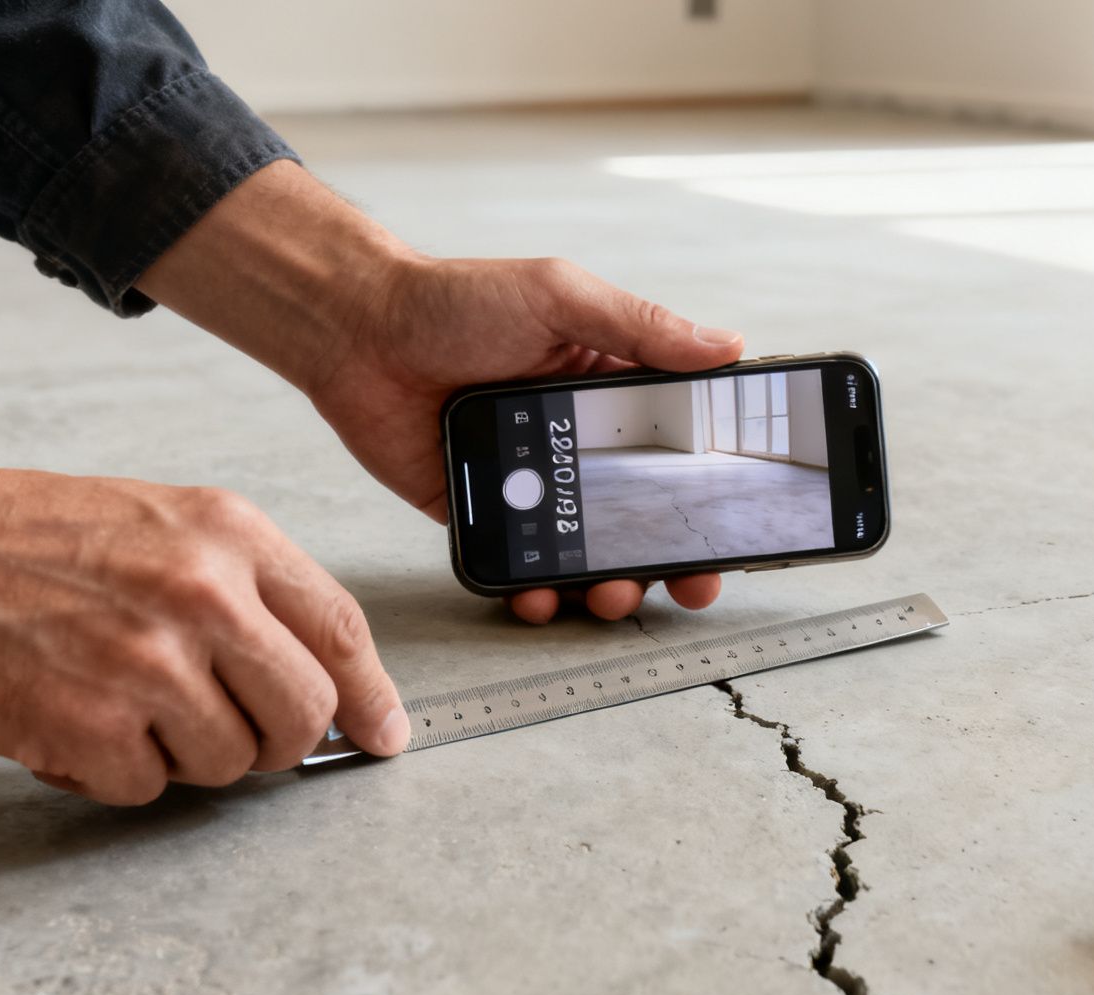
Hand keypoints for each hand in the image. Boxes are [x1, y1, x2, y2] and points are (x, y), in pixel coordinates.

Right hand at [0, 409, 406, 804]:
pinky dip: (113, 772)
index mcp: (230, 535)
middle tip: (230, 733)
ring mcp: (150, 664)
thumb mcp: (161, 523)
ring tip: (123, 705)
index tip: (385, 732)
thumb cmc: (22, 536)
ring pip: (230, 762)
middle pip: (304, 713)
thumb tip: (316, 670)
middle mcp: (204, 596)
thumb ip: (245, 589)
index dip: (372, 695)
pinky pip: (147, 787)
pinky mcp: (91, 726)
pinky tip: (74, 723)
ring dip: (184, 755)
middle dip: (278, 741)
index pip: (341, 630)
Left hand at [136, 161, 740, 623]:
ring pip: (586, 550)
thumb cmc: (456, 298)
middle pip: (644, 515)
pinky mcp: (481, 511)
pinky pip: (519, 563)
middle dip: (673, 558)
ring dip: (610, 583)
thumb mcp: (560, 297)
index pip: (681, 450)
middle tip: (689, 585)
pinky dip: (534, 590)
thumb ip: (642, 326)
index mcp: (609, 391)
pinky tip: (538, 597)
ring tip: (611, 595)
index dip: (712, 495)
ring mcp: (530, 482)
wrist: (357, 330)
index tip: (736, 533)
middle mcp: (576, 442)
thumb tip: (729, 346)